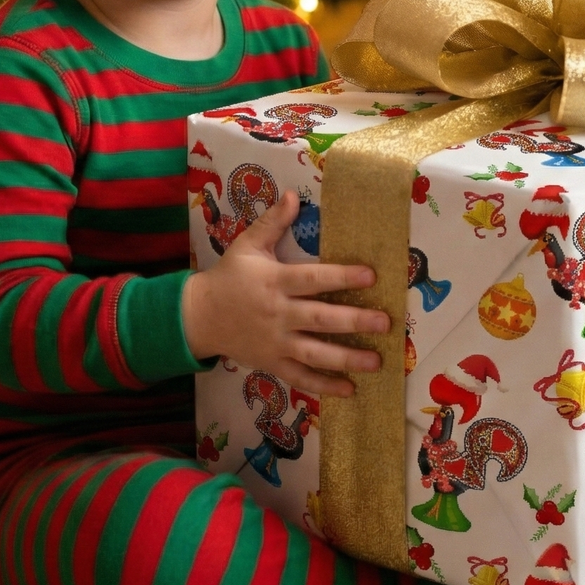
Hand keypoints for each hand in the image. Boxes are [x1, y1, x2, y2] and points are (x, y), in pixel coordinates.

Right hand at [182, 191, 385, 397]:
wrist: (199, 316)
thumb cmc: (229, 276)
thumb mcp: (248, 244)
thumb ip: (273, 221)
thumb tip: (293, 194)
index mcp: (274, 281)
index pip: (313, 279)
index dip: (342, 277)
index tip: (371, 276)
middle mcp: (278, 314)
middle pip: (320, 319)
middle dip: (355, 322)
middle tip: (385, 323)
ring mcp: (275, 342)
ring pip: (315, 354)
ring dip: (347, 359)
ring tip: (377, 361)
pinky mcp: (272, 363)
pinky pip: (300, 378)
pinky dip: (324, 386)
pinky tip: (350, 390)